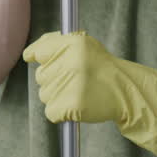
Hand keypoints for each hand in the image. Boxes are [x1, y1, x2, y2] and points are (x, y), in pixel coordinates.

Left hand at [22, 31, 156, 156]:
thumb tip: (29, 54)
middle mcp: (72, 62)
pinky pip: (51, 112)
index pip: (40, 51)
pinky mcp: (73, 105)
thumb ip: (55, 43)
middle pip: (41, 76)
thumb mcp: (83, 45)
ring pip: (44, 95)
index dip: (37, 57)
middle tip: (75, 80)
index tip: (35, 60)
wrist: (127, 92)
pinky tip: (77, 106)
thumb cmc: (102, 68)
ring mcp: (72, 84)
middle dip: (53, 80)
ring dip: (57, 97)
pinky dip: (60, 113)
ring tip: (78, 92)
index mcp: (74, 44)